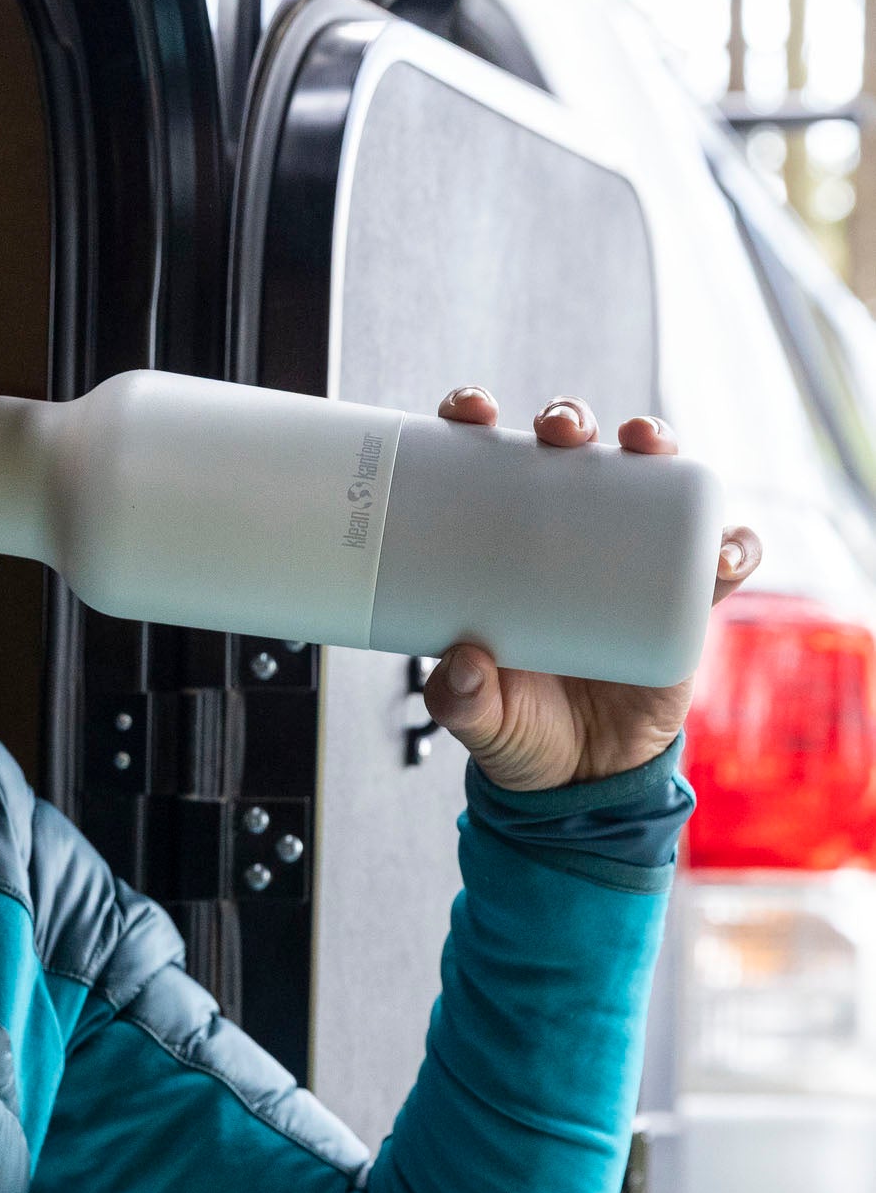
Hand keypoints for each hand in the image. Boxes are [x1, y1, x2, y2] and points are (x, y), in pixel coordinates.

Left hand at [419, 385, 762, 789]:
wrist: (581, 780)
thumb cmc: (520, 730)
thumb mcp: (478, 720)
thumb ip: (460, 701)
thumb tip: (463, 664)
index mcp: (504, 549)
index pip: (485, 467)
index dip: (477, 424)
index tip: (471, 412)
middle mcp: (570, 538)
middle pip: (573, 453)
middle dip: (569, 420)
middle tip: (560, 430)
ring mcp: (633, 561)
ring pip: (652, 481)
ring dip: (655, 444)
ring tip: (645, 447)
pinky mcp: (685, 598)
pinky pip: (722, 556)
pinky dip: (732, 544)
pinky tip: (722, 549)